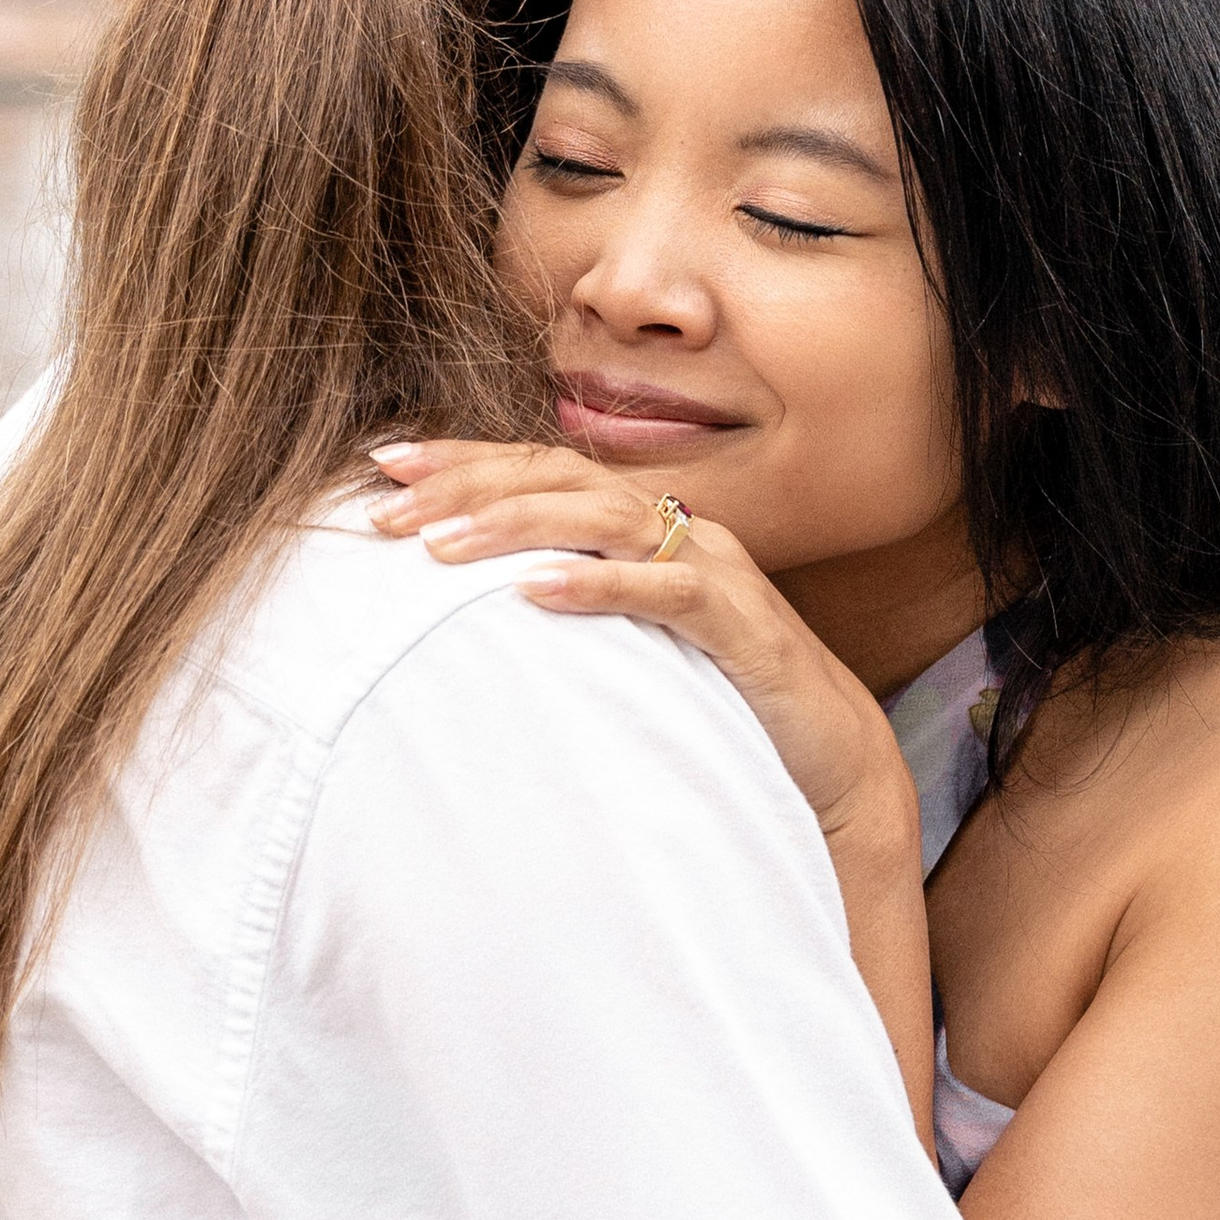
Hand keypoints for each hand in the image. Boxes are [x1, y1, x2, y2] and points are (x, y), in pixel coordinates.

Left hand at [370, 439, 917, 865]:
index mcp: (649, 526)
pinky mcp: (740, 625)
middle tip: (388, 502)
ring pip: (604, 520)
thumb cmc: (724, 701)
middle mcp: (680, 530)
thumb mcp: (634, 644)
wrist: (835, 759)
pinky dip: (597, 584)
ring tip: (439, 545)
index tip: (385, 462)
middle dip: (469, 483)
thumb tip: (478, 605)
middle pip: (562, 478)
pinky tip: (534, 590)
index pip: (545, 469)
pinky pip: (664, 590)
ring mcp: (714, 570)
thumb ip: (577, 605)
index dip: (466, 459)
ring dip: (515, 526)